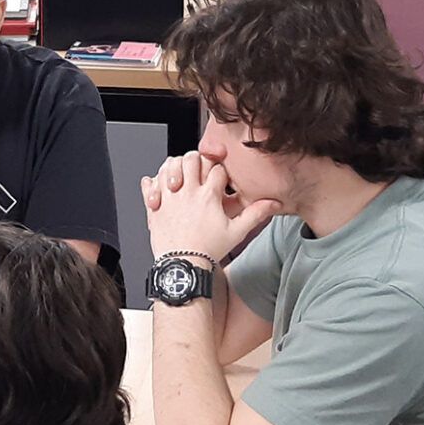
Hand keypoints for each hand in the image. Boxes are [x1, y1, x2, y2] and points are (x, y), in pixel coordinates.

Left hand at [142, 151, 281, 262]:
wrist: (182, 266)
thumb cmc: (207, 251)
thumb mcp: (236, 232)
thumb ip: (255, 215)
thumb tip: (273, 204)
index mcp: (208, 196)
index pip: (217, 168)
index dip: (220, 170)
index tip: (220, 178)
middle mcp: (187, 192)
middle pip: (192, 158)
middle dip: (197, 160)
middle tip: (200, 171)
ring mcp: (169, 197)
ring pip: (169, 166)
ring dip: (175, 167)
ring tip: (181, 175)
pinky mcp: (154, 206)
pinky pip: (149, 183)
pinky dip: (153, 181)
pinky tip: (161, 186)